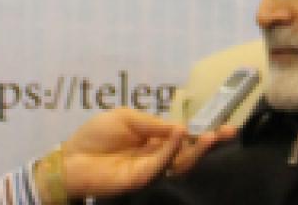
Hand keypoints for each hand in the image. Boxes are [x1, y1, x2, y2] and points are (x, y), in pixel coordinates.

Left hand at [39, 108, 234, 200]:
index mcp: (155, 140)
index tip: (225, 126)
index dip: (204, 131)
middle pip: (189, 152)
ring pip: (180, 162)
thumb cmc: (95, 136)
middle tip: (228, 132)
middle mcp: (157, 156)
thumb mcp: (128, 118)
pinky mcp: (140, 179)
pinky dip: (171, 150)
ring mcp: (150, 169)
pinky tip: (179, 135)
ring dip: (195, 148)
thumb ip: (153, 123)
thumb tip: (181, 126)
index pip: (185, 137)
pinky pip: (161, 165)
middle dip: (210, 143)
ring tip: (209, 135)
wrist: (69, 158)